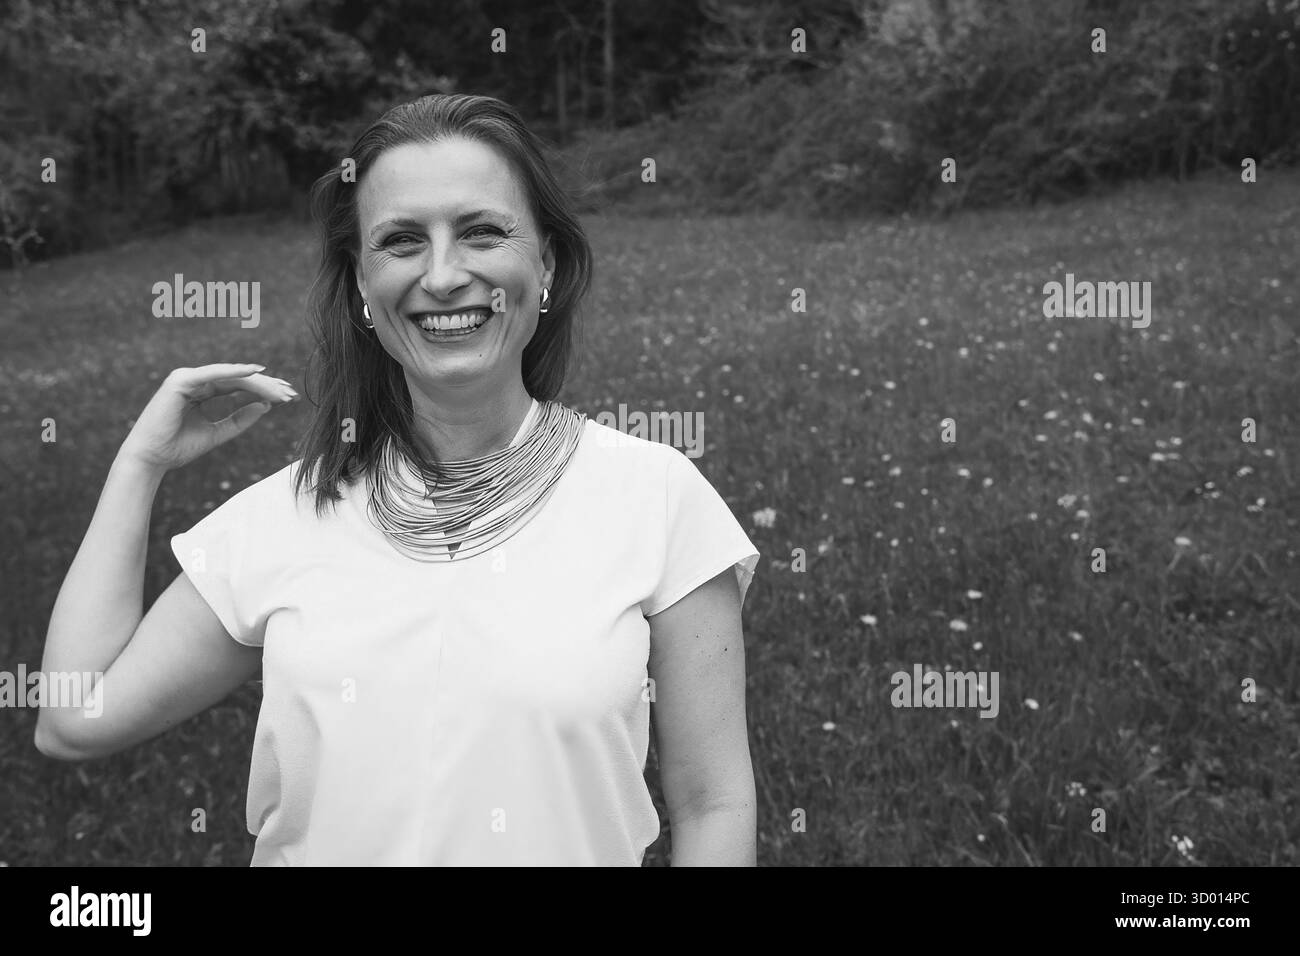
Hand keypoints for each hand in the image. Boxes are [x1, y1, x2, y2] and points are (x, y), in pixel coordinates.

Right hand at [118, 364, 297, 471]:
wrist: (151, 459)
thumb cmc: (178, 448)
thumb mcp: (217, 434)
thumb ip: (240, 420)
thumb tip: (266, 406)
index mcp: (201, 390)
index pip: (238, 385)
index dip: (264, 390)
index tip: (288, 398)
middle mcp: (195, 380)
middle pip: (238, 379)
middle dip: (267, 385)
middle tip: (292, 394)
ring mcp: (187, 377)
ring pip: (231, 376)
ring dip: (258, 382)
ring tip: (281, 391)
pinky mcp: (181, 380)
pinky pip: (214, 373)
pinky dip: (235, 371)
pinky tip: (256, 372)